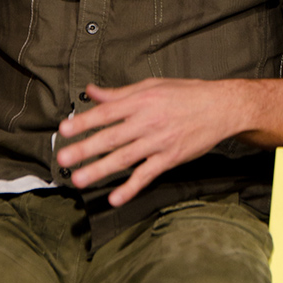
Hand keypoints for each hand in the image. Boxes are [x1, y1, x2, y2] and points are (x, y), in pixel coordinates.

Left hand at [57, 78, 244, 206]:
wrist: (220, 107)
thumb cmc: (184, 93)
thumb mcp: (150, 85)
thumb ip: (118, 93)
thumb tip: (91, 91)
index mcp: (140, 101)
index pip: (106, 113)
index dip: (84, 122)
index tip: (64, 130)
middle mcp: (147, 121)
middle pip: (111, 138)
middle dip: (85, 149)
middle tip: (63, 160)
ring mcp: (158, 142)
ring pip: (124, 158)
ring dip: (100, 170)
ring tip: (80, 180)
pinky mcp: (170, 158)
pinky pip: (146, 175)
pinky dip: (130, 188)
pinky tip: (115, 197)